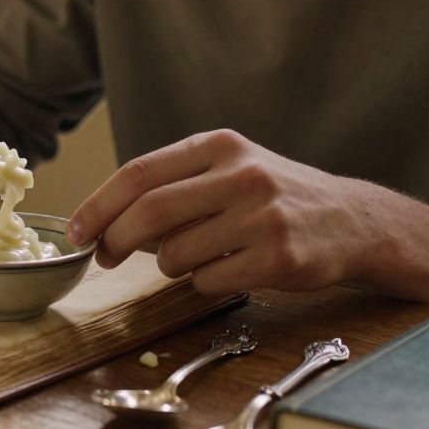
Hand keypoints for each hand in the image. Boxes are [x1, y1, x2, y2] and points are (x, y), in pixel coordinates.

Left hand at [66, 129, 406, 294]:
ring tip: (195, 257)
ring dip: (169, 265)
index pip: (140, 173)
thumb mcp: (229, 167)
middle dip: (114, 240)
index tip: (75, 231)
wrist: (353, 221)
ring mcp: (262, 216)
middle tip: (103, 257)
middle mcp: (241, 174)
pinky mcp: (278, 258)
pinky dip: (202, 283)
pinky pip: (208, 281)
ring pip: (175, 253)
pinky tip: (227, 270)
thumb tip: (102, 219)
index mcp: (220, 145)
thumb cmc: (274, 196)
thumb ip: (174, 182)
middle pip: (149, 212)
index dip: (99, 205)